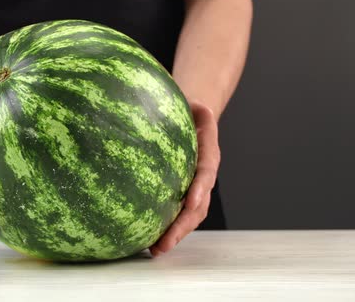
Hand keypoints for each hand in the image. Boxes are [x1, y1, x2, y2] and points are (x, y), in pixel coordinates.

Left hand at [149, 101, 220, 255]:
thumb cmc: (191, 112)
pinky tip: (145, 239)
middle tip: (163, 244)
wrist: (193, 122)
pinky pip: (175, 212)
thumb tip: (196, 104)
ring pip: (188, 217)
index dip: (200, 189)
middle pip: (196, 208)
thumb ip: (197, 108)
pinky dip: (165, 227)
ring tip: (155, 250)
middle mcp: (203, 179)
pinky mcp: (180, 193)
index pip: (205, 176)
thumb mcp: (197, 106)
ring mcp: (193, 189)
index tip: (191, 201)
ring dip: (173, 235)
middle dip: (181, 227)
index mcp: (208, 157)